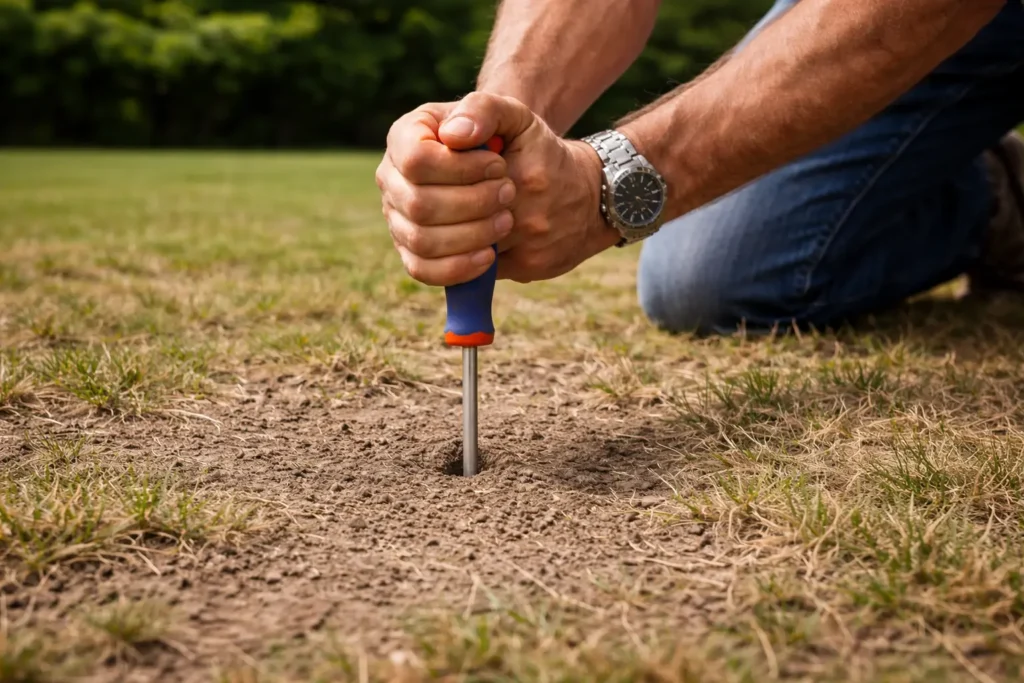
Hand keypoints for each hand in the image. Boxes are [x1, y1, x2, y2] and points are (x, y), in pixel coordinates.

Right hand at [376, 93, 618, 285]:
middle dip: (473, 203)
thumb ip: (484, 110)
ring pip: (422, 240)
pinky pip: (422, 270)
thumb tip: (455, 135)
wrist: (524, 181)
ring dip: (472, 235)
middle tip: (509, 194)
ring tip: (506, 222)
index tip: (498, 165)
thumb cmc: (514, 145)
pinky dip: (458, 268)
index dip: (460, 168)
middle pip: (419, 204)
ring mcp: (398, 218)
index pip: (416, 159)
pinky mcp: (412, 252)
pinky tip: (489, 256)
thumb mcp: (512, 115)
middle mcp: (393, 178)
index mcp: (407, 136)